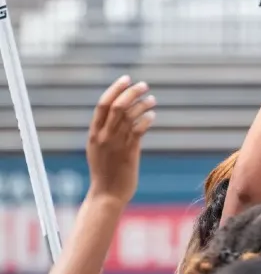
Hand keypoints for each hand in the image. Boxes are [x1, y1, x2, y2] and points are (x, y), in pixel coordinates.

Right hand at [86, 76, 155, 202]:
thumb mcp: (100, 149)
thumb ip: (107, 133)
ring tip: (153, 99)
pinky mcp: (129, 152)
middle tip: (144, 85)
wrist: (107, 194)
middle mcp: (103, 136)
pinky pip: (138, 130)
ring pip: (129, 116)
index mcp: (93, 134)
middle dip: (131, 92)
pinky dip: (146, 119)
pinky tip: (152, 115)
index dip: (115, 89)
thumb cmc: (106, 171)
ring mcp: (115, 144)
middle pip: (117, 106)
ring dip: (143, 104)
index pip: (102, 105)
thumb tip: (123, 115)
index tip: (126, 79)